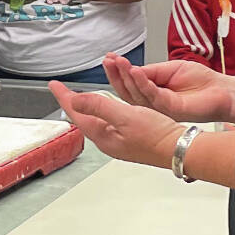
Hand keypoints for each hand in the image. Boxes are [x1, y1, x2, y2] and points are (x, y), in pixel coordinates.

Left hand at [50, 83, 182, 168]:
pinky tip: (107, 108)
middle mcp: (109, 140)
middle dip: (72, 102)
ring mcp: (119, 141)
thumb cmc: (157, 136)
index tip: (54, 85)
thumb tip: (75, 100)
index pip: (76, 113)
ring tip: (79, 97)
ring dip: (87, 106)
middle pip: (83, 118)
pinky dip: (103, 110)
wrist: (181, 150)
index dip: (64, 97)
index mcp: (103, 135)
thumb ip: (99, 106)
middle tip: (63, 90)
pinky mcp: (131, 139)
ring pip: (96, 120)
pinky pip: (109, 122)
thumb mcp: (125, 117)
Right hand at [104, 56, 234, 123]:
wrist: (222, 91)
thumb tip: (132, 69)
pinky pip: (152, 95)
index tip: (109, 59)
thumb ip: (151, 71)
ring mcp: (161, 107)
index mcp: (153, 92)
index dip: (118, 71)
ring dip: (126, 76)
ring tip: (118, 62)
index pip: (130, 83)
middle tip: (108, 60)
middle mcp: (154, 102)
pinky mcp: (170, 108)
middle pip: (128, 91)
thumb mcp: (171, 69)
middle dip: (116, 74)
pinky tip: (135, 71)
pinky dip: (142, 82)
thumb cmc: (202, 82)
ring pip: (136, 94)